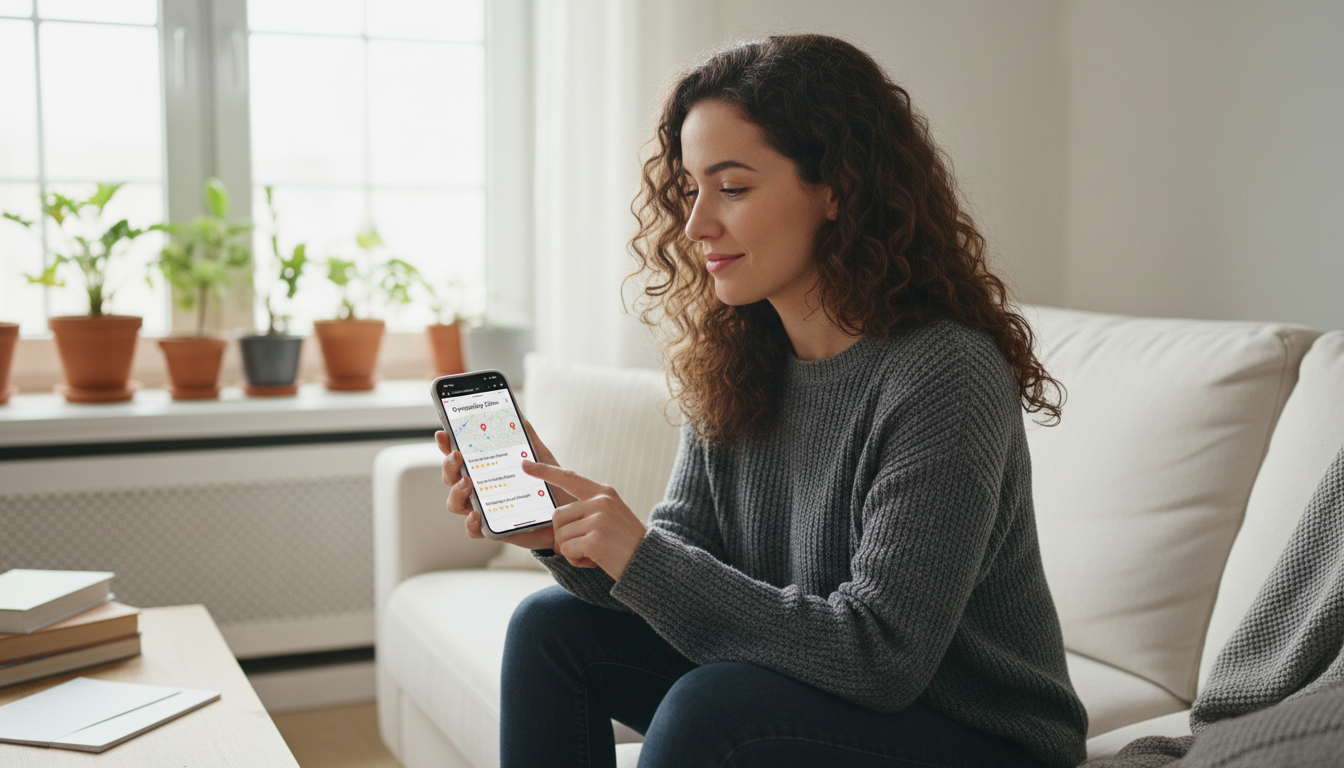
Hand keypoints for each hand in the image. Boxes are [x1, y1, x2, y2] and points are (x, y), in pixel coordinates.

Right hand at [436, 429, 556, 551]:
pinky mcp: (493, 528)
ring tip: (468, 483)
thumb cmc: (548, 483)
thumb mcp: (539, 456)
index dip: (446, 445)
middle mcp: (479, 488)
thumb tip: (516, 411)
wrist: (564, 513)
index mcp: (485, 469)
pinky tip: (477, 515)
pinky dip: (471, 524)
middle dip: (448, 466)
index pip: (459, 456)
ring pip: (455, 504)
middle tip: (457, 456)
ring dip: (456, 492)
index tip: (442, 434)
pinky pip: (474, 530)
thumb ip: (526, 435)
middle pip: (451, 477)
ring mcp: (484, 508)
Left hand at [521, 459, 646, 579]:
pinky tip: (594, 561)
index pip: (569, 478)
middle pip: (557, 516)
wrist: (649, 562)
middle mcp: (600, 502)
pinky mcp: (595, 539)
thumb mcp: (608, 518)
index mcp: (603, 493)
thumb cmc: (625, 543)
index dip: (545, 471)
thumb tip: (548, 525)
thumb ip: (583, 514)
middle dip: (563, 536)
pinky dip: (575, 561)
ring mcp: (598, 519)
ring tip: (593, 554)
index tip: (524, 464)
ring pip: (560, 535)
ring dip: (571, 550)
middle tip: (583, 547)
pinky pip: (567, 550)